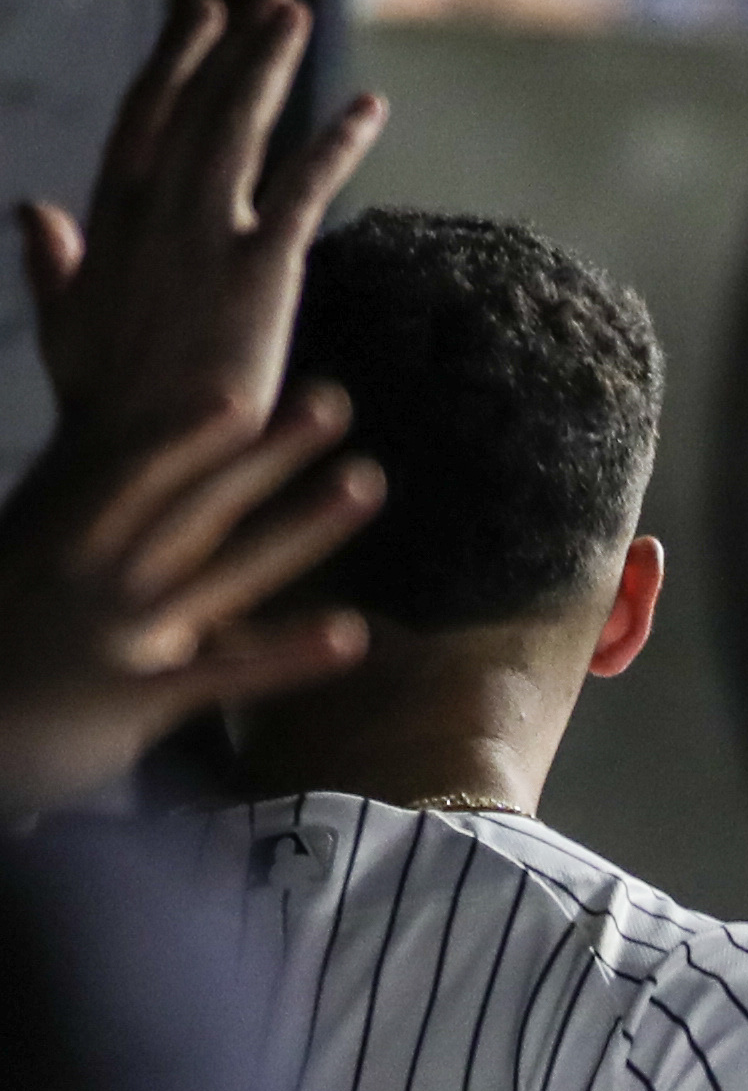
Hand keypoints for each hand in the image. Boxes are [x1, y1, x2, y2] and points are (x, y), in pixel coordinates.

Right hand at [0, 385, 382, 817]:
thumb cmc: (5, 653)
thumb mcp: (29, 578)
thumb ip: (78, 532)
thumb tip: (121, 492)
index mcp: (72, 546)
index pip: (136, 475)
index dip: (186, 434)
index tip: (241, 391)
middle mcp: (101, 579)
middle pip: (198, 503)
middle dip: (266, 455)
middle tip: (335, 401)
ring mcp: (123, 636)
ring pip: (227, 571)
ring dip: (301, 527)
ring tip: (367, 482)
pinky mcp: (139, 699)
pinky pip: (226, 674)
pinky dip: (287, 655)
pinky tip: (351, 635)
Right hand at [24, 0, 386, 452]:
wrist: (141, 457)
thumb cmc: (105, 404)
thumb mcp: (66, 322)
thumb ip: (56, 263)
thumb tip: (31, 211)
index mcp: (112, 221)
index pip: (145, 118)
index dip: (176, 62)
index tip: (203, 15)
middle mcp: (155, 214)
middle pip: (198, 106)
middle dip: (235, 47)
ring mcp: (206, 236)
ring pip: (241, 126)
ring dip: (273, 65)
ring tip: (300, 15)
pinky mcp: (261, 270)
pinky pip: (306, 188)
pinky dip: (338, 142)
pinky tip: (370, 108)